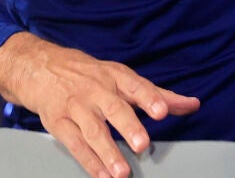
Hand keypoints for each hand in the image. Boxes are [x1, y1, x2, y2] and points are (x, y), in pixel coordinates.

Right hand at [0, 32, 200, 177]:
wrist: (41, 68)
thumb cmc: (90, 75)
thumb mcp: (123, 78)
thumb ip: (158, 94)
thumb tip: (192, 105)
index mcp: (115, 76)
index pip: (134, 85)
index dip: (149, 97)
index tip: (162, 111)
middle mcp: (96, 90)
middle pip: (114, 108)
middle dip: (128, 126)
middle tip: (142, 144)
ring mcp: (76, 107)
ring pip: (93, 131)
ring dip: (108, 152)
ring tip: (122, 171)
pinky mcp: (58, 123)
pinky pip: (74, 144)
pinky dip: (89, 161)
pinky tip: (102, 175)